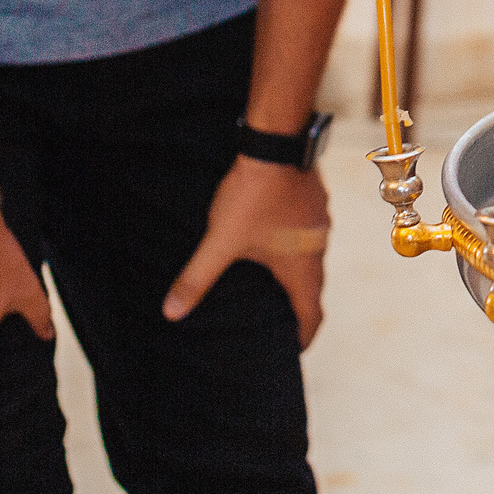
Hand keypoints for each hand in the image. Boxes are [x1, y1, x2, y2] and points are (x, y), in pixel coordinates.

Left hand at [163, 157, 331, 347]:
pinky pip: (308, 233)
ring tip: (271, 279)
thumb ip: (198, 277)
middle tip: (278, 319)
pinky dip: (294, 244)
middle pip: (313, 287)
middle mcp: (318, 248)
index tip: (294, 350)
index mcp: (301, 266)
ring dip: (295, 272)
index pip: (311, 313)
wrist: (277, 144)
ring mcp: (320, 223)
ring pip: (311, 258)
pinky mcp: (315, 202)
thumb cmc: (254, 196)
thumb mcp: (221, 241)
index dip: (304, 335)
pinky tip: (273, 236)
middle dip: (296, 306)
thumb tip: (172, 311)